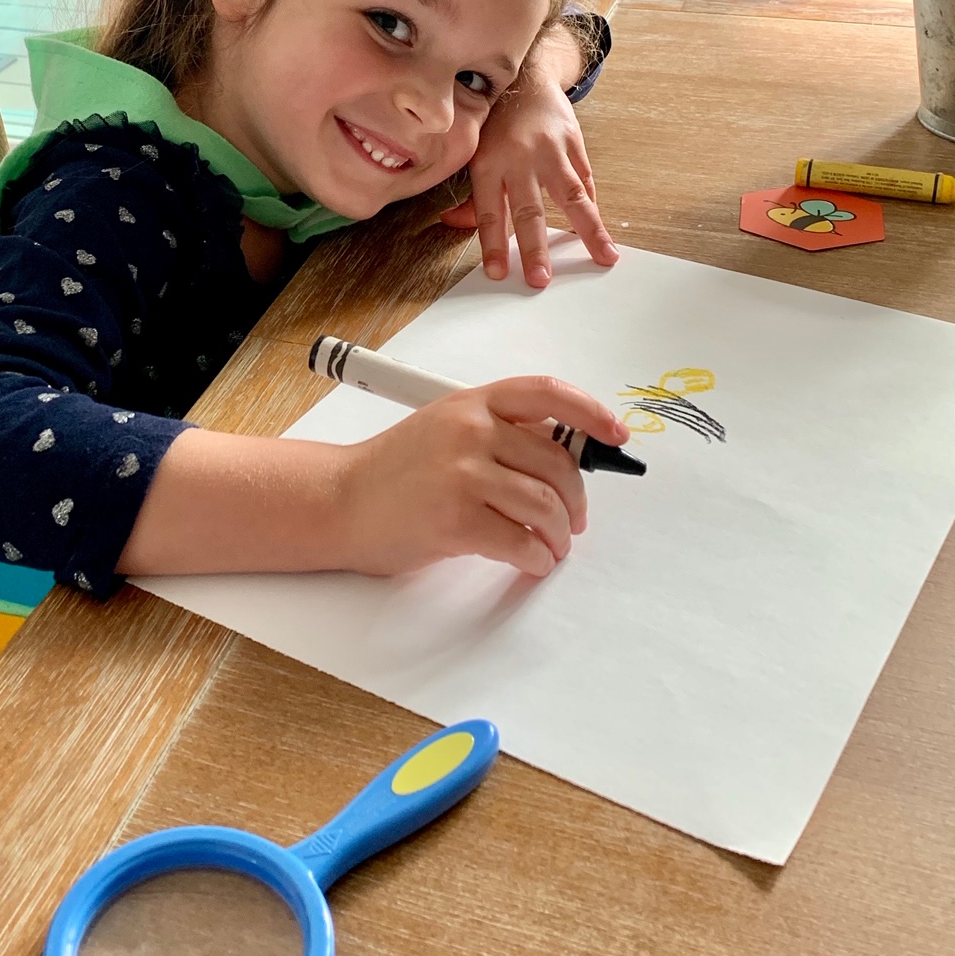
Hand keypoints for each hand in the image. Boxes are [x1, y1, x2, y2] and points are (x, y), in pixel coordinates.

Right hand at [339, 376, 632, 578]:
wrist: (339, 501)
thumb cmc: (394, 471)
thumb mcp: (446, 429)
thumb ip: (498, 433)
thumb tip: (562, 452)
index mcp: (472, 404)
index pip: (547, 394)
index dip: (591, 413)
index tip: (615, 435)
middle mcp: (470, 431)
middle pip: (557, 462)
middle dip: (576, 500)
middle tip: (574, 520)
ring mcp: (462, 475)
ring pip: (545, 505)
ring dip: (559, 535)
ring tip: (552, 546)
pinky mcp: (455, 520)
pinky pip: (521, 542)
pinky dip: (537, 558)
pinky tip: (532, 561)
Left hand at [441, 52, 617, 287]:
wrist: (525, 78)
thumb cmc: (494, 123)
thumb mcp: (473, 153)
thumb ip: (470, 195)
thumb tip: (453, 224)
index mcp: (487, 163)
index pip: (487, 212)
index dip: (492, 244)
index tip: (499, 274)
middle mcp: (518, 158)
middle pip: (527, 209)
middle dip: (535, 248)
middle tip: (541, 279)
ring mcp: (550, 150)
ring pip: (571, 195)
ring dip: (589, 230)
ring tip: (604, 257)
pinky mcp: (574, 142)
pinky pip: (585, 179)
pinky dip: (592, 207)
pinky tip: (600, 232)